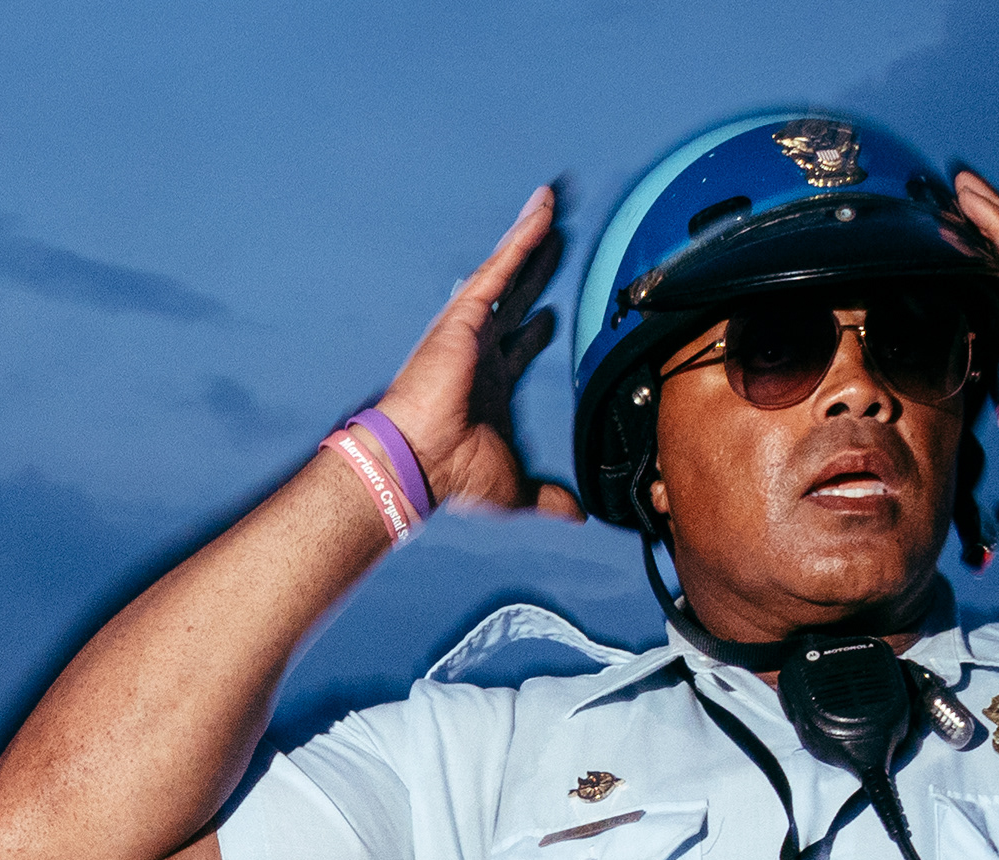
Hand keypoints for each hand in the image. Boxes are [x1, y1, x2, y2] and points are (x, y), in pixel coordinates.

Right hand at [373, 186, 583, 518]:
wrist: (419, 461)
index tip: (553, 315)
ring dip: (533, 240)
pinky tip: (545, 210)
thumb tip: (579, 514)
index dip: (538, 329)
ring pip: (511, 272)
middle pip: (518, 299)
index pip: (518, 346)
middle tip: (557, 245)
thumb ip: (548, 496)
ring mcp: (473, 329)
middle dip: (538, 273)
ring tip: (554, 207)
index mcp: (489, 384)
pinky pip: (502, 266)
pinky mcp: (467, 315)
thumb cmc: (453, 475)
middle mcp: (481, 351)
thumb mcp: (515, 488)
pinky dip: (523, 236)